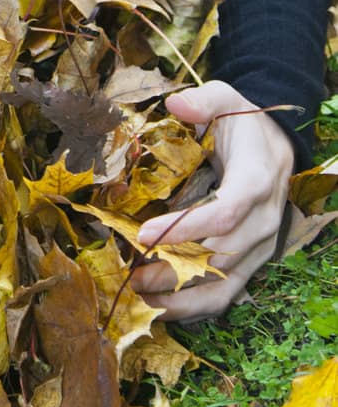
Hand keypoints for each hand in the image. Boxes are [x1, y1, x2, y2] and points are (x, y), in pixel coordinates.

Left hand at [129, 80, 294, 323]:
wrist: (274, 143)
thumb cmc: (242, 122)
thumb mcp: (226, 99)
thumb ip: (203, 100)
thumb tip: (175, 104)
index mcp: (257, 180)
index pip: (225, 213)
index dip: (186, 228)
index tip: (144, 235)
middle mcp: (265, 219)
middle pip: (220, 256)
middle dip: (174, 269)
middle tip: (131, 274)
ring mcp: (262, 244)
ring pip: (225, 283)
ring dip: (182, 297)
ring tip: (141, 297)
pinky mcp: (254, 259)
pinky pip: (229, 293)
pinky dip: (197, 307)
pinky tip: (163, 308)